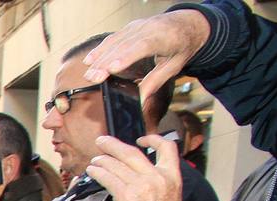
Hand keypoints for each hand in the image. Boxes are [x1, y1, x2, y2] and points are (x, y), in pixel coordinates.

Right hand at [81, 10, 210, 103]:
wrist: (188, 24)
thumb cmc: (182, 45)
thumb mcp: (174, 66)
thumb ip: (155, 82)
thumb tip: (139, 101)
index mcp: (163, 38)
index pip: (142, 47)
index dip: (126, 57)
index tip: (112, 69)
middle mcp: (148, 29)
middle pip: (123, 46)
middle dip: (105, 62)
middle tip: (92, 78)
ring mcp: (137, 26)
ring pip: (115, 42)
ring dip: (99, 58)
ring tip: (89, 74)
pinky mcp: (130, 27)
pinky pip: (113, 38)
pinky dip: (100, 49)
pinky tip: (90, 60)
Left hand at [86, 135, 183, 200]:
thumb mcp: (169, 198)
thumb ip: (155, 182)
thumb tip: (132, 175)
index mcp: (172, 177)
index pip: (168, 149)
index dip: (154, 139)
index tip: (141, 139)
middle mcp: (157, 177)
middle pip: (132, 153)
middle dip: (113, 145)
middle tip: (101, 141)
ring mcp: (141, 185)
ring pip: (116, 165)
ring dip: (102, 161)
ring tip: (94, 161)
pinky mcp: (126, 195)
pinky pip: (108, 178)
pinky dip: (98, 173)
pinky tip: (92, 171)